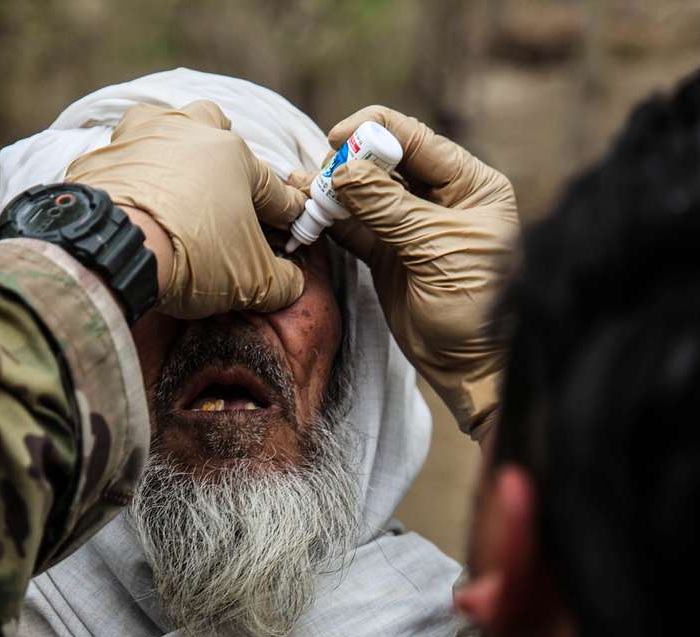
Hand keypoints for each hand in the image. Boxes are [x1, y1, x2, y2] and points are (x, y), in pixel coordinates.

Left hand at [67, 101, 306, 318]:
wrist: (116, 250)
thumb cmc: (193, 256)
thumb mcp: (252, 281)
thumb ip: (282, 281)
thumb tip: (291, 282)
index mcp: (235, 157)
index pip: (274, 191)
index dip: (287, 216)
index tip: (290, 233)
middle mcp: (190, 132)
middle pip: (217, 130)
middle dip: (226, 156)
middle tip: (224, 195)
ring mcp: (141, 137)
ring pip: (167, 129)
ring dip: (175, 152)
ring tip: (175, 190)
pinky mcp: (102, 155)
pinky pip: (124, 158)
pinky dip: (132, 176)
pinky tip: (134, 204)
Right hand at [322, 105, 517, 440]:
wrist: (469, 365)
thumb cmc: (475, 304)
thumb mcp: (435, 246)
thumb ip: (389, 207)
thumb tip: (344, 172)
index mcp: (470, 184)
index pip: (418, 139)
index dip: (375, 133)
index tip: (336, 141)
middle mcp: (441, 198)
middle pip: (386, 162)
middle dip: (348, 164)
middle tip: (318, 179)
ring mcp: (411, 226)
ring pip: (364, 195)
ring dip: (332, 192)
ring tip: (301, 192)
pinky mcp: (388, 254)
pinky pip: (354, 228)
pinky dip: (330, 221)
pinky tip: (306, 211)